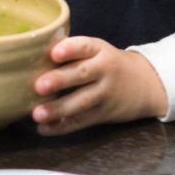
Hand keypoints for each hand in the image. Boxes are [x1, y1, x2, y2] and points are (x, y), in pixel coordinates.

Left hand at [31, 36, 167, 135]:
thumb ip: (72, 52)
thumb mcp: (97, 50)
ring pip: (82, 102)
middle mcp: (104, 70)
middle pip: (82, 74)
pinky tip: (44, 128)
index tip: (53, 53)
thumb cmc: (107, 63)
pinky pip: (82, 121)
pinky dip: (62, 126)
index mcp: (99, 49)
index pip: (85, 46)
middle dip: (60, 80)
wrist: (144, 83)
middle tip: (39, 86)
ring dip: (58, 109)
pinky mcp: (104, 113)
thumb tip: (30, 56)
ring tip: (37, 114)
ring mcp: (105, 93)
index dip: (69, 49)